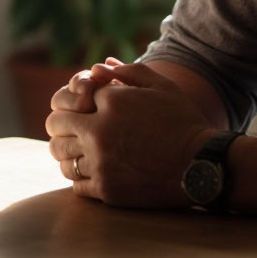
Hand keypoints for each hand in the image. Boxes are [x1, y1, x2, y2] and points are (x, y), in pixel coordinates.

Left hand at [47, 61, 210, 207]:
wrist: (201, 166)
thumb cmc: (182, 121)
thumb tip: (97, 67)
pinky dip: (79, 175)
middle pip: (56, 123)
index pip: (73, 94)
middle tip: (74, 125)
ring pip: (60, 154)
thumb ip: (128, 71)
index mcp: (112, 102)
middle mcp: (99, 131)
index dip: (80, 98)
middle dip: (63, 121)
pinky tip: (93, 169)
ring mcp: (101, 162)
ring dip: (67, 148)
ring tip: (80, 148)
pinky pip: (74, 182)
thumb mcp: (161, 86)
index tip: (89, 105)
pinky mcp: (106, 190)